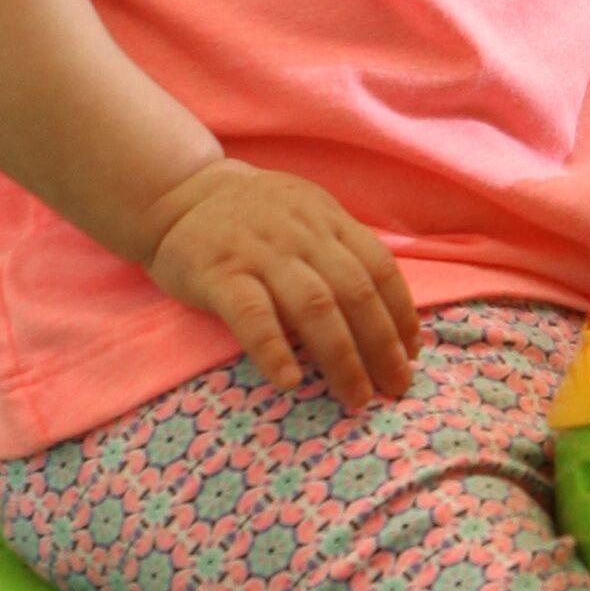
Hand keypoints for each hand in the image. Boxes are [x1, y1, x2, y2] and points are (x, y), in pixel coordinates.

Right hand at [147, 156, 419, 408]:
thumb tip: (388, 312)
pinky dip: (274, 349)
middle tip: (396, 387)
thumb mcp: (305, 216)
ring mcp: (260, 252)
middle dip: (382, 345)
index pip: (379, 267)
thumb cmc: (251, 217)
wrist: (177, 194)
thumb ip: (340, 251)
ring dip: (342, 357)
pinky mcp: (218, 273)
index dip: (401, 313)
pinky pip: (252, 315)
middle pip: (355, 291)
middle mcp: (301, 234)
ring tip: (356, 396)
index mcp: (328, 220)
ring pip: (314, 306)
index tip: (412, 353)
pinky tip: (290, 382)